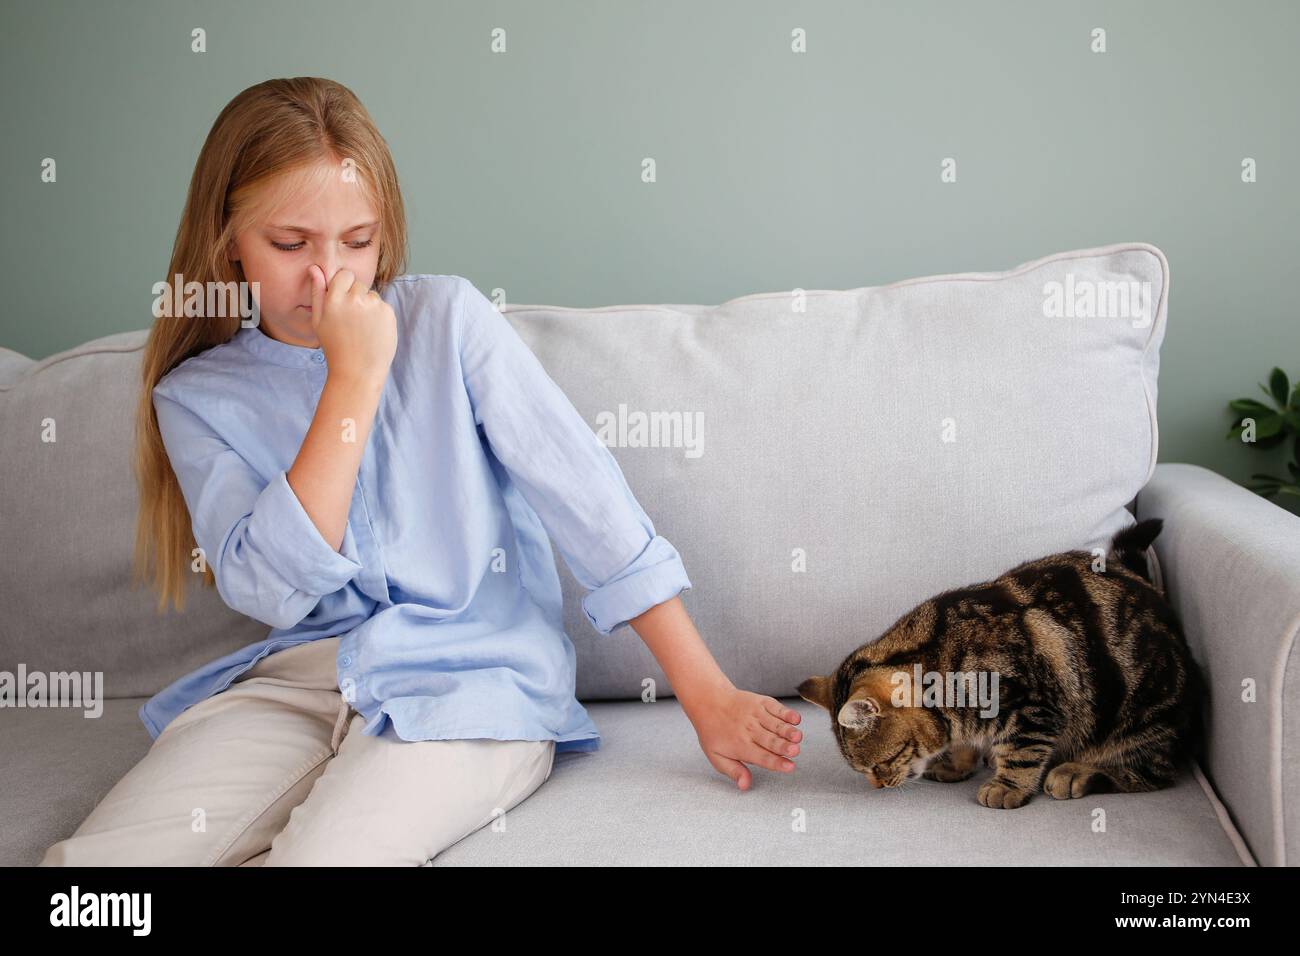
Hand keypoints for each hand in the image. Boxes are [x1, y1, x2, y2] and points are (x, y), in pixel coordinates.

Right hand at [310, 266, 396, 384]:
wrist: (358, 371)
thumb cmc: (335, 347)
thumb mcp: (318, 321)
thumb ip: (317, 292)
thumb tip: (314, 268)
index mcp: (334, 298)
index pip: (344, 274)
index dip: (344, 286)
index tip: (343, 300)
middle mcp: (354, 298)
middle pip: (359, 284)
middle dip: (355, 296)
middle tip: (351, 320)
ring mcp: (373, 305)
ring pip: (372, 295)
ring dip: (368, 306)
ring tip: (361, 328)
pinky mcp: (388, 312)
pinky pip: (383, 306)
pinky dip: (379, 315)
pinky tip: (372, 331)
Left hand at [683, 685, 802, 790]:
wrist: (709, 701)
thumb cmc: (714, 731)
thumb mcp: (716, 756)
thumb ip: (734, 771)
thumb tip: (745, 785)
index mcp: (740, 746)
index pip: (761, 757)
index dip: (776, 762)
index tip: (790, 767)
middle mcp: (749, 730)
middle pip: (770, 741)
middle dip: (784, 746)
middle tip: (795, 751)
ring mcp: (756, 715)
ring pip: (775, 725)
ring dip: (788, 731)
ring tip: (798, 737)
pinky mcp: (761, 703)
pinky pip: (775, 708)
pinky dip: (786, 713)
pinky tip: (796, 718)